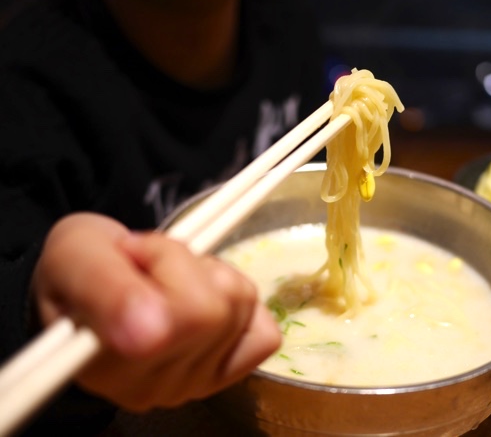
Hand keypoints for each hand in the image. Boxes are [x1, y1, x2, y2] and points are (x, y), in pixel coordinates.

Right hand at [32, 212, 280, 410]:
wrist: (91, 280)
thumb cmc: (79, 266)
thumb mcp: (78, 256)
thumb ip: (106, 291)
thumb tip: (151, 335)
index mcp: (108, 365)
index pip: (178, 315)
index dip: (167, 263)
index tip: (131, 250)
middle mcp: (153, 388)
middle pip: (215, 307)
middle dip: (184, 261)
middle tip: (147, 261)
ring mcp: (192, 385)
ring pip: (241, 305)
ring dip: (209, 275)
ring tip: (168, 278)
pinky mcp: (223, 374)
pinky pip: (264, 334)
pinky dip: (242, 305)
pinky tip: (204, 299)